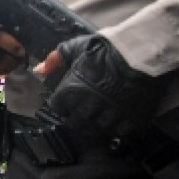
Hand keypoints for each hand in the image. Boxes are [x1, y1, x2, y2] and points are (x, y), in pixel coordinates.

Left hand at [34, 35, 163, 136]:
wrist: (139, 54)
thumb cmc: (105, 49)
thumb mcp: (76, 47)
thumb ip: (56, 59)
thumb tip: (39, 70)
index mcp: (70, 92)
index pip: (57, 108)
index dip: (62, 105)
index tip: (68, 102)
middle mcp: (86, 108)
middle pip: (76, 123)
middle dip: (77, 118)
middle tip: (85, 111)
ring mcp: (108, 116)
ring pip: (97, 129)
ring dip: (97, 123)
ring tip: (102, 114)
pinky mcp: (129, 120)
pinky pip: (119, 131)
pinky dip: (117, 126)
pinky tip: (119, 116)